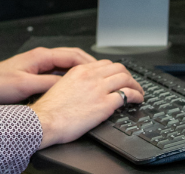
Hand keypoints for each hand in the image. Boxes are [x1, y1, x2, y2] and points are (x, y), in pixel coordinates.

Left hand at [0, 47, 95, 105]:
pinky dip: (68, 78)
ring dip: (79, 72)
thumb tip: (67, 84)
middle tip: (102, 75)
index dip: (89, 62)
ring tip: (93, 80)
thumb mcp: (24, 86)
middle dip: (88, 65)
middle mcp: (41, 58)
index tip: (101, 70)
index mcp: (41, 56)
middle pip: (71, 58)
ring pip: (65, 66)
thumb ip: (47, 84)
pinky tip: (73, 87)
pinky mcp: (34, 73)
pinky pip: (57, 73)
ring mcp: (38, 65)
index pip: (72, 55)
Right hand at [29, 59, 143, 148]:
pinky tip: (137, 100)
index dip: (115, 70)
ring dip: (136, 85)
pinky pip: (127, 95)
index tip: (118, 77)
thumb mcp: (61, 86)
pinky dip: (136, 96)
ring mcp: (99, 89)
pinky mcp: (105, 105)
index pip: (105, 64)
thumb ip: (75, 82)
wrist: (45, 121)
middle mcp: (91, 77)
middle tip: (131, 83)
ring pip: (125, 79)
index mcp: (79, 71)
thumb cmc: (49, 109)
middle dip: (128, 75)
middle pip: (118, 68)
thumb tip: (85, 87)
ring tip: (139, 92)